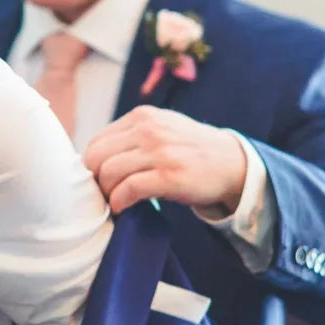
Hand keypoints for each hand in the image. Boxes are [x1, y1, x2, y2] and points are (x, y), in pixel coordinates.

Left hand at [83, 106, 246, 214]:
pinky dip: (119, 202)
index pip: (96, 141)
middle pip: (96, 157)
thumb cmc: (190, 150)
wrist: (233, 163)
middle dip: (94, 179)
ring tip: (114, 201)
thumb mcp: (161, 128)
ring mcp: (160, 152)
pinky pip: (129, 189)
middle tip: (103, 193)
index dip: (91, 165)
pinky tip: (122, 208)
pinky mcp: (170, 176)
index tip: (98, 180)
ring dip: (107, 193)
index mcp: (142, 117)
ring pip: (109, 173)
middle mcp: (148, 129)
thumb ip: (131, 135)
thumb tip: (93, 157)